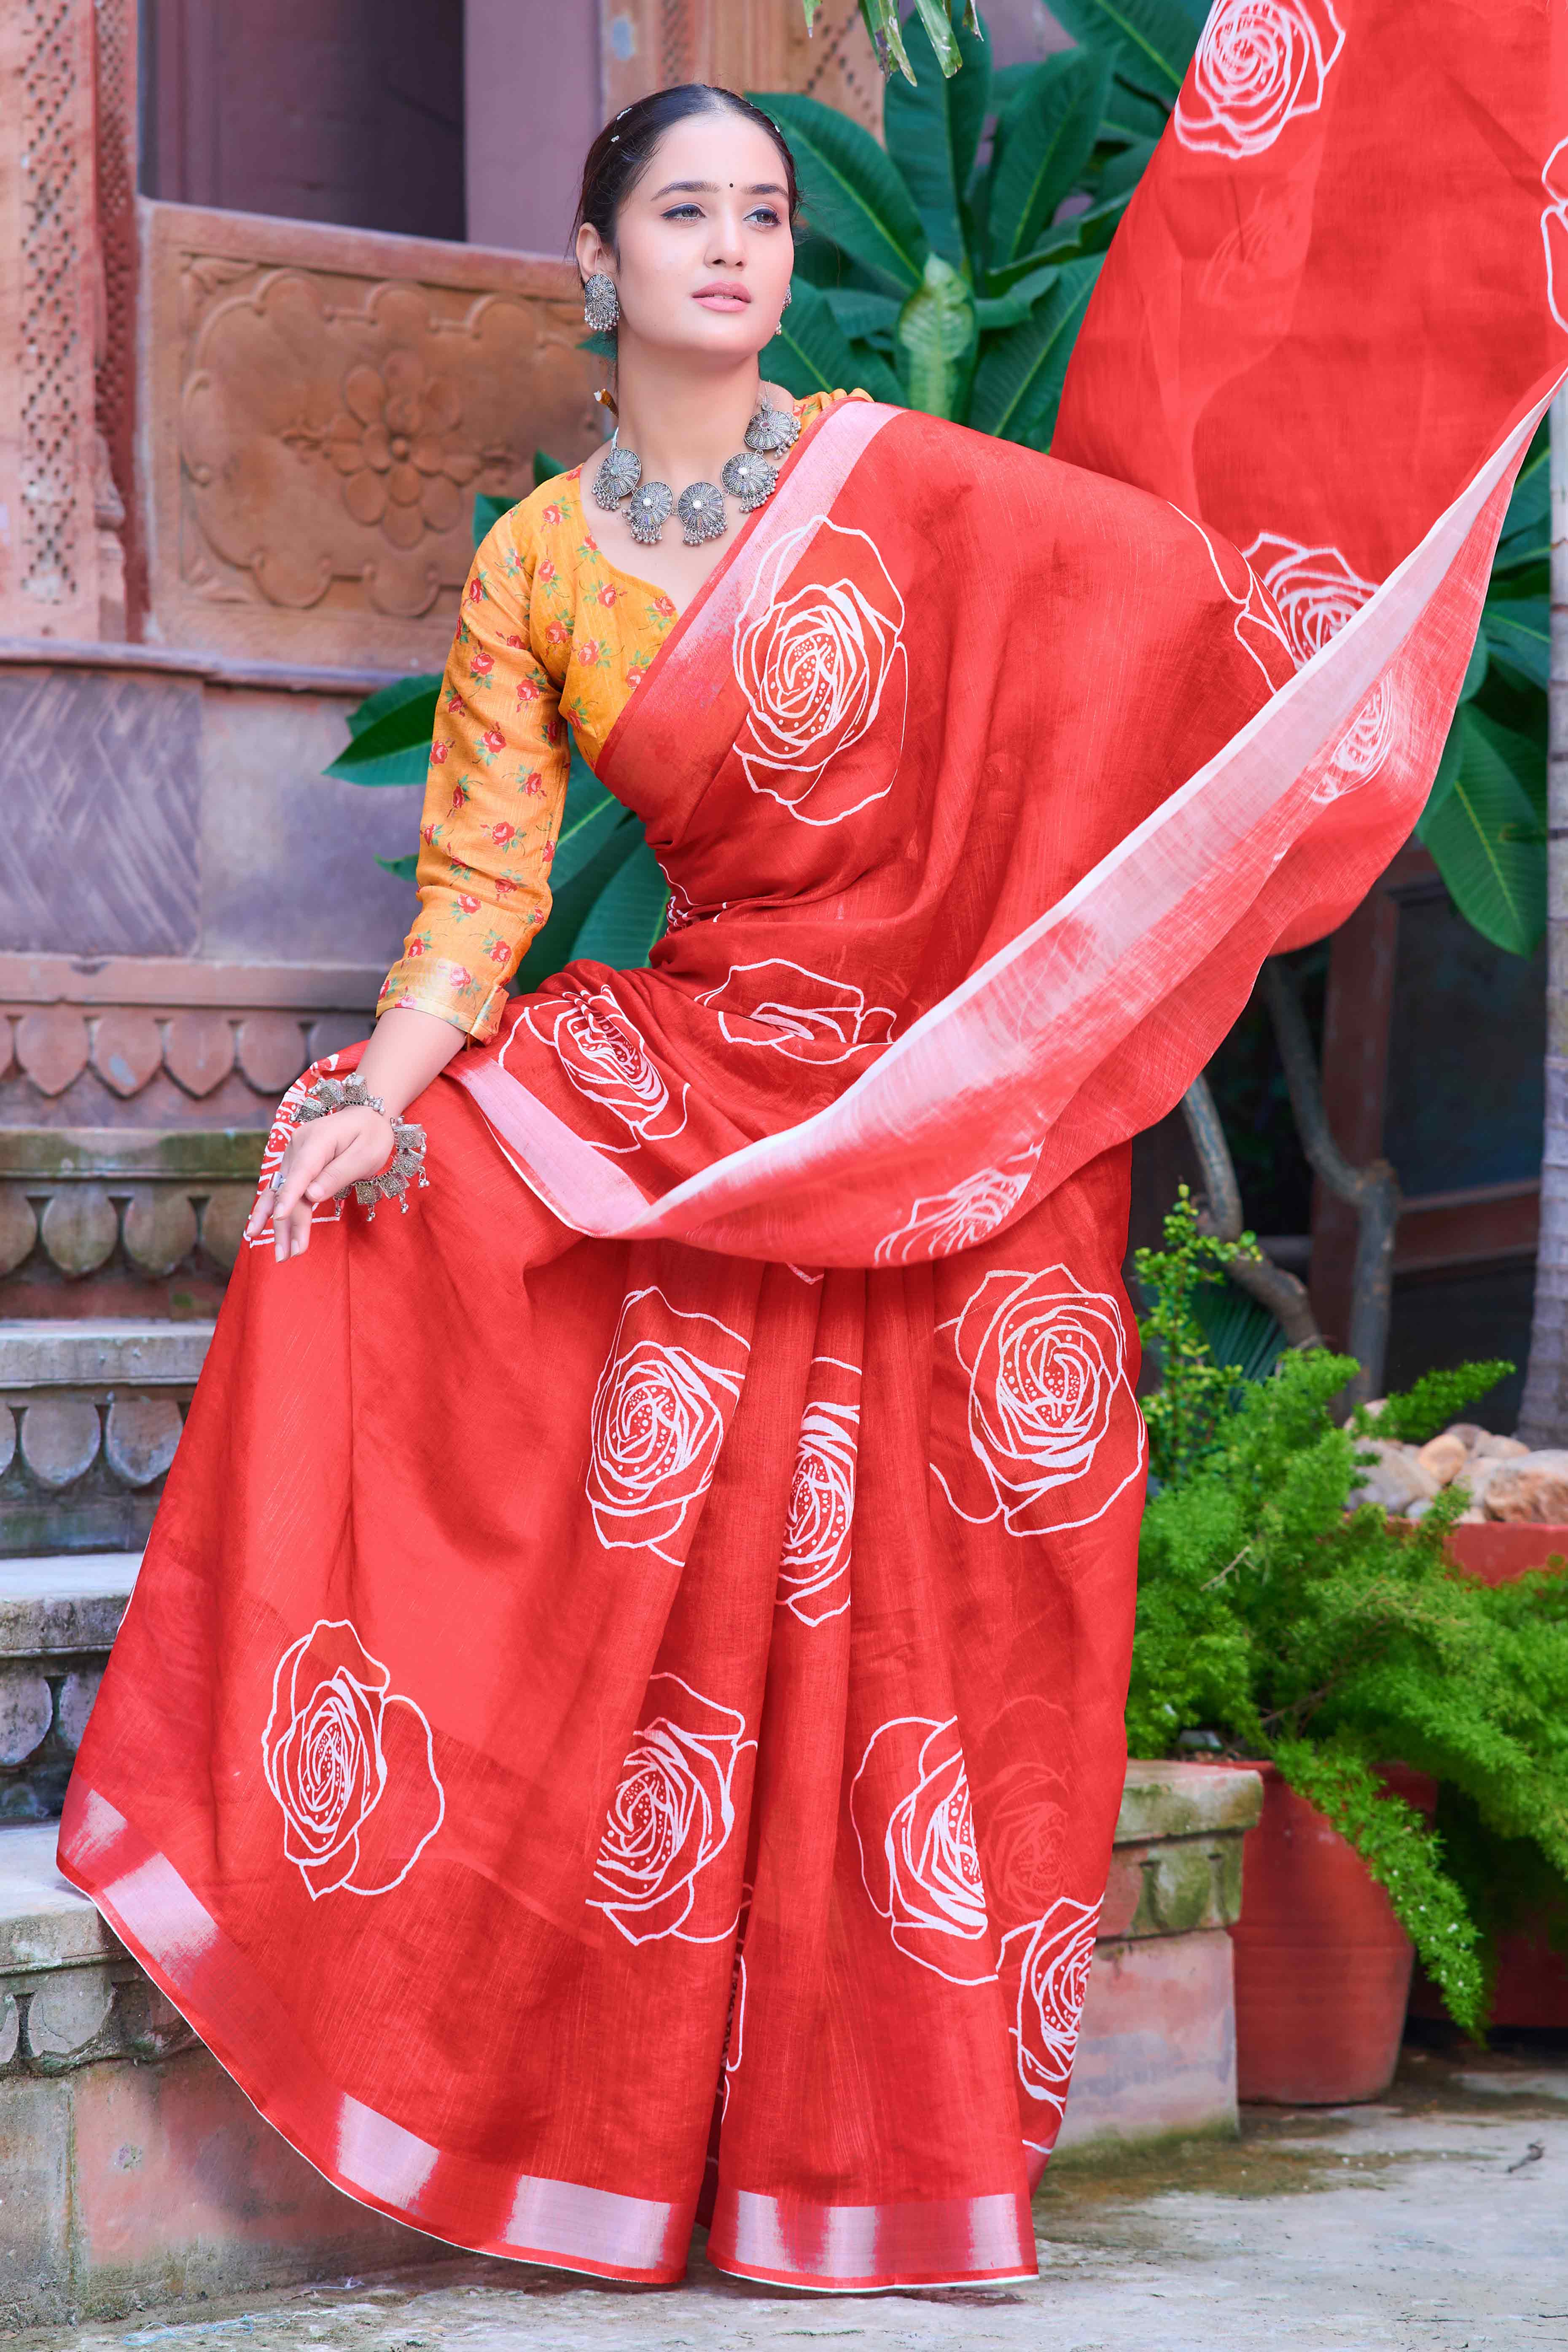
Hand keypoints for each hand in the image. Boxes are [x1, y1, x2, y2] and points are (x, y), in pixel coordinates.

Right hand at [243, 1105, 395, 1261]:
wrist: (365, 1117)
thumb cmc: (370, 1135)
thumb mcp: (365, 1153)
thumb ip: (338, 1173)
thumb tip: (312, 1195)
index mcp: (318, 1140)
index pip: (302, 1171)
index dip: (290, 1196)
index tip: (280, 1217)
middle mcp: (298, 1147)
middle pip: (289, 1189)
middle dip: (287, 1223)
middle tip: (288, 1255)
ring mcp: (293, 1157)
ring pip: (281, 1194)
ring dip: (277, 1224)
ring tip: (279, 1253)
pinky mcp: (294, 1166)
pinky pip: (282, 1191)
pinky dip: (273, 1211)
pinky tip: (257, 1229)